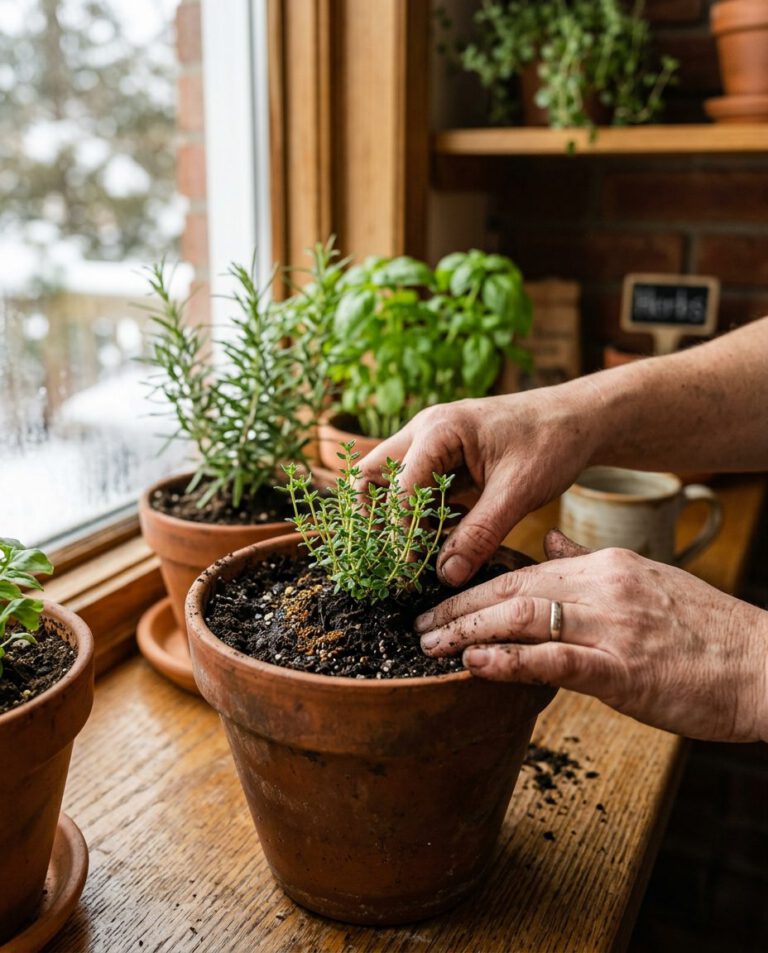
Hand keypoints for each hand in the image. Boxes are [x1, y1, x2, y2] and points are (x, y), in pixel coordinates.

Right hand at [357, 388, 596, 586]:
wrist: (579, 419)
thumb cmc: (553, 442)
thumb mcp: (518, 493)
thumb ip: (480, 534)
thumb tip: (446, 575)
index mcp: (440, 430)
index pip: (400, 489)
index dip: (402, 534)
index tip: (411, 571)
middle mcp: (425, 430)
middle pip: (372, 473)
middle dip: (373, 516)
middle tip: (390, 556)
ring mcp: (431, 442)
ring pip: (389, 481)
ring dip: (395, 516)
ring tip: (414, 552)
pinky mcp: (443, 456)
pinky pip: (414, 486)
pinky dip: (418, 514)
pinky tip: (439, 539)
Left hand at [416, 531, 767, 742]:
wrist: (763, 664)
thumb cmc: (705, 631)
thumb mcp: (647, 580)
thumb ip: (590, 563)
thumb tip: (554, 542)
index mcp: (606, 566)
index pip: (524, 572)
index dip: (475, 587)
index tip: (441, 599)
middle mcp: (603, 587)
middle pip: (511, 591)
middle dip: (456, 606)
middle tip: (416, 623)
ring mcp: (612, 626)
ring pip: (523, 618)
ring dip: (467, 630)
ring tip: (429, 643)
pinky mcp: (623, 669)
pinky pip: (554, 660)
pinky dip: (509, 659)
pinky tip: (475, 661)